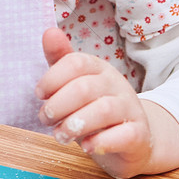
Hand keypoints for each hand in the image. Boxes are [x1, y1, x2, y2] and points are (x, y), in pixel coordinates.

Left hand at [36, 28, 153, 178]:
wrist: (133, 139)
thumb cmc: (94, 108)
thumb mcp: (75, 83)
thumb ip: (61, 60)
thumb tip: (49, 32)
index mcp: (99, 68)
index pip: (76, 63)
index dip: (52, 78)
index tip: (40, 95)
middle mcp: (116, 84)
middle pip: (84, 88)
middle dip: (58, 105)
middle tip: (46, 119)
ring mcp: (130, 109)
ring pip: (104, 110)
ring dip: (75, 125)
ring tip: (60, 135)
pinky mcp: (139, 134)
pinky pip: (124, 135)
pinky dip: (101, 142)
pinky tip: (86, 146)